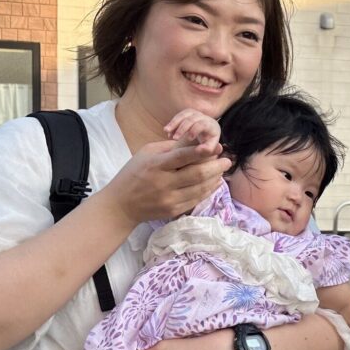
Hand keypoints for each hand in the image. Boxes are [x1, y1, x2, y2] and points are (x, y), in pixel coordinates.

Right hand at [102, 137, 230, 224]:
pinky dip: (208, 190)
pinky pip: (197, 199)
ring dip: (215, 178)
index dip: (201, 151)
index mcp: (156, 165)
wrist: (121, 205)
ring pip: (200, 188)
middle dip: (216, 166)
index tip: (217, 146)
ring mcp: (170, 199)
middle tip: (227, 160)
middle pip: (197, 174)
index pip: (182, 156)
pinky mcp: (174, 210)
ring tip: (222, 169)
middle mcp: (164, 183)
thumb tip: (198, 139)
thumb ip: (173, 147)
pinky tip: (214, 182)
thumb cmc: (134, 173)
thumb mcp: (148, 153)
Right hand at [164, 109, 220, 153]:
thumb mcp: (210, 147)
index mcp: (211, 125)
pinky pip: (179, 115)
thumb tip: (199, 150)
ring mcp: (196, 114)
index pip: (202, 125)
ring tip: (166, 131)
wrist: (209, 133)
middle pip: (191, 119)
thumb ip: (206, 149)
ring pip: (184, 115)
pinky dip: (173, 122)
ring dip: (174, 122)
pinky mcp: (188, 113)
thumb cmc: (209, 142)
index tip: (188, 139)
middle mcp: (204, 117)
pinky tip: (167, 131)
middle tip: (175, 139)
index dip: (194, 130)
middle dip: (182, 128)